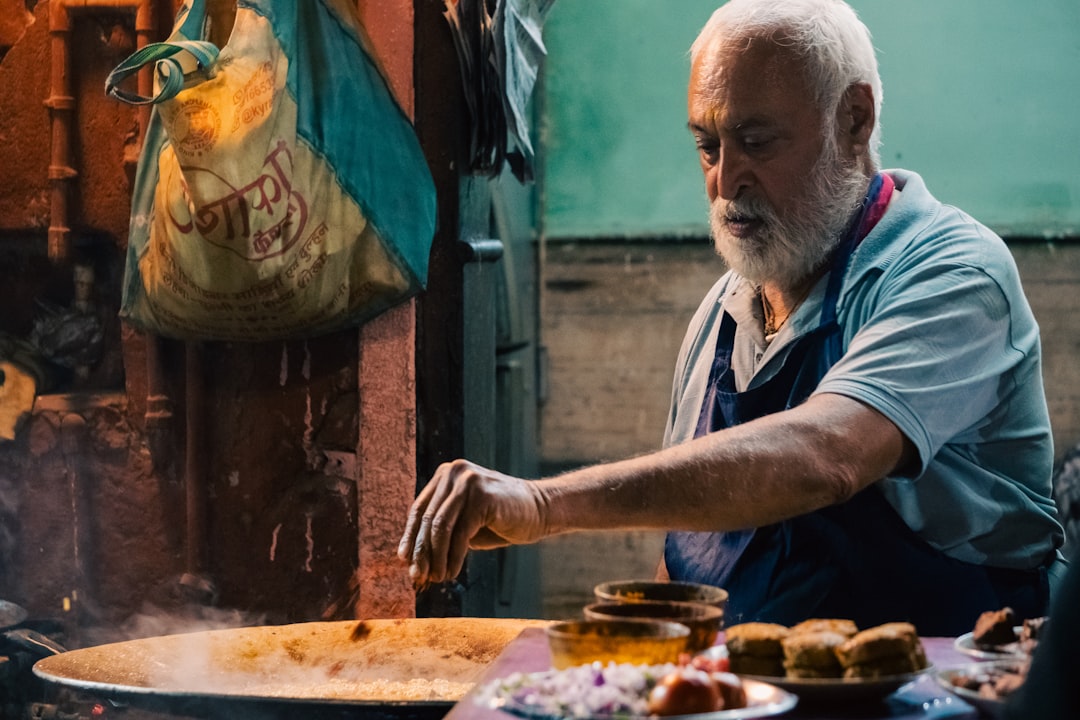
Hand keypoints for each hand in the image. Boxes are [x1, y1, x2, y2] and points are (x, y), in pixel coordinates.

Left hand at [397, 459, 546, 586]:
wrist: (541, 511)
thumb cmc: (500, 520)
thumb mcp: (465, 523)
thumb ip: (441, 531)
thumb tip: (409, 558)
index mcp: (447, 474)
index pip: (420, 509)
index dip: (410, 536)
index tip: (404, 561)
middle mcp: (454, 473)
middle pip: (428, 519)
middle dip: (421, 552)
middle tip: (417, 577)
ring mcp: (468, 482)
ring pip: (440, 528)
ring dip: (435, 558)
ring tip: (436, 578)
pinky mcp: (481, 497)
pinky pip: (459, 534)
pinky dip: (453, 558)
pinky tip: (452, 573)